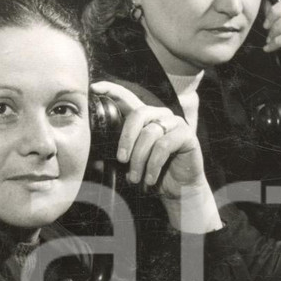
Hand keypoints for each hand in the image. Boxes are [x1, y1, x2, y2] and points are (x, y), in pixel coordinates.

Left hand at [90, 80, 207, 197]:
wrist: (179, 192)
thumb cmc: (153, 176)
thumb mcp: (131, 164)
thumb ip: (118, 154)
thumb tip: (96, 157)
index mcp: (145, 119)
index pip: (127, 98)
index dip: (111, 90)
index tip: (94, 87)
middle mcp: (160, 116)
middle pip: (138, 114)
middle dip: (126, 138)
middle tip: (121, 159)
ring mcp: (175, 123)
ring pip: (150, 133)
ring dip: (139, 159)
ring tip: (135, 178)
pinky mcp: (187, 135)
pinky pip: (163, 146)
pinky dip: (153, 164)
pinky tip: (150, 178)